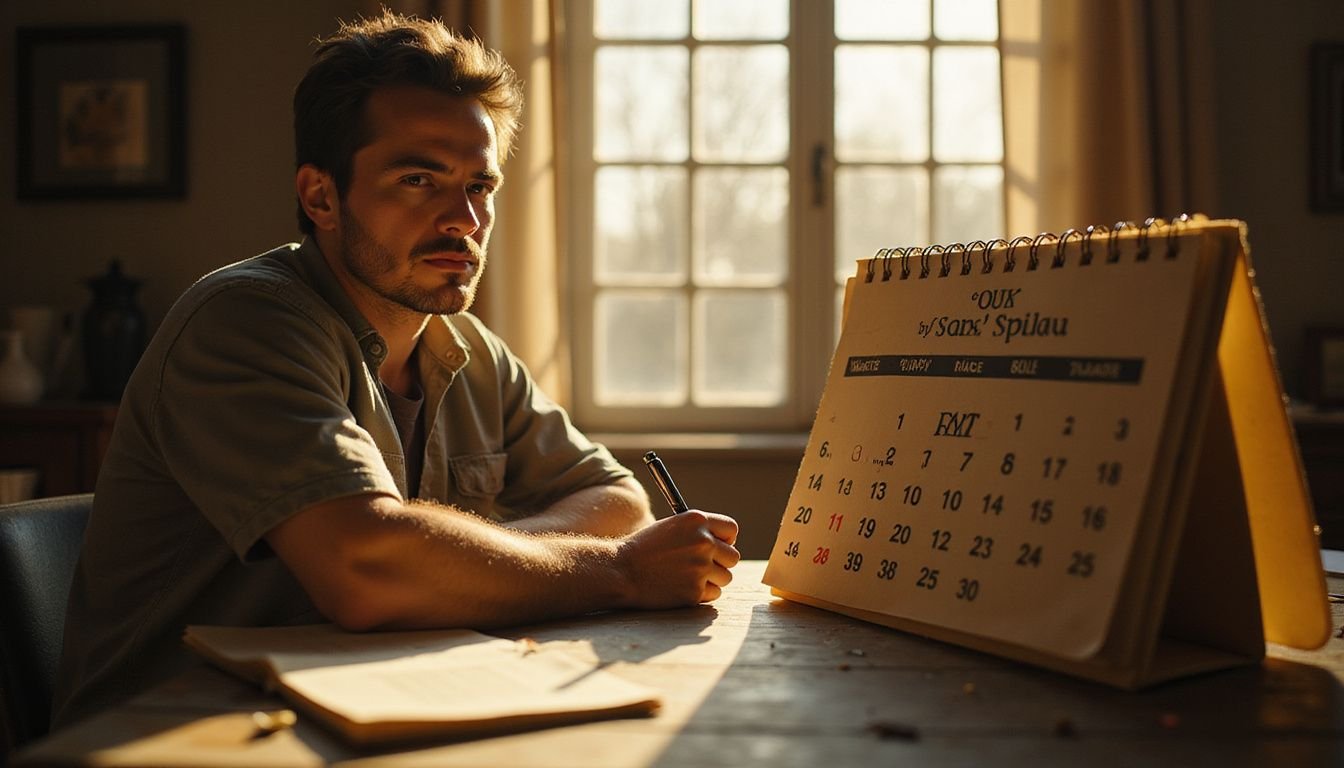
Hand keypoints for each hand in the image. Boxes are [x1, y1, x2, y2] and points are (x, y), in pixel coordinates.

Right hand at [615, 510, 739, 608]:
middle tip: (703, 566)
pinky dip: (701, 594)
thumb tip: (723, 544)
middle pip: (733, 556)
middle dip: (721, 563)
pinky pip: (713, 594)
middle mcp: (703, 542)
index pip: (731, 529)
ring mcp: (700, 568)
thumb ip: (697, 533)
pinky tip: (681, 587)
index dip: (726, 539)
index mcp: (696, 521)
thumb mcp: (671, 528)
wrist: (620, 571)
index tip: (718, 546)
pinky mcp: (695, 592)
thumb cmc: (643, 549)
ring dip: (712, 580)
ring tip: (688, 577)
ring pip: (726, 577)